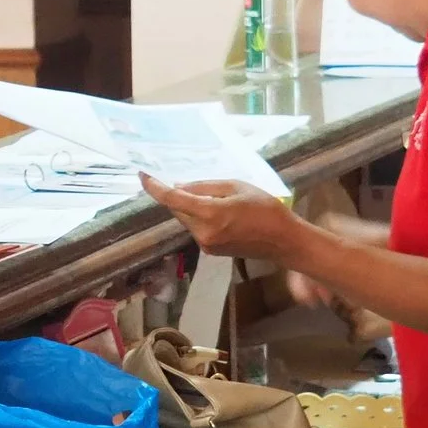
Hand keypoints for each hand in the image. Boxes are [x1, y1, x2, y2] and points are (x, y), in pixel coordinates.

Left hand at [140, 175, 302, 261]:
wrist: (284, 241)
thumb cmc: (266, 209)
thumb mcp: (237, 187)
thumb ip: (206, 187)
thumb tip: (179, 186)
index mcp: (211, 214)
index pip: (173, 200)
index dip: (155, 187)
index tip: (143, 175)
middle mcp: (203, 232)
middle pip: (178, 210)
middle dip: (178, 196)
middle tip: (186, 182)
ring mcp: (206, 244)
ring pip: (186, 220)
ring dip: (190, 207)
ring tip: (214, 198)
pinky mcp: (210, 251)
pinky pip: (196, 228)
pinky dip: (199, 217)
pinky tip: (217, 211)